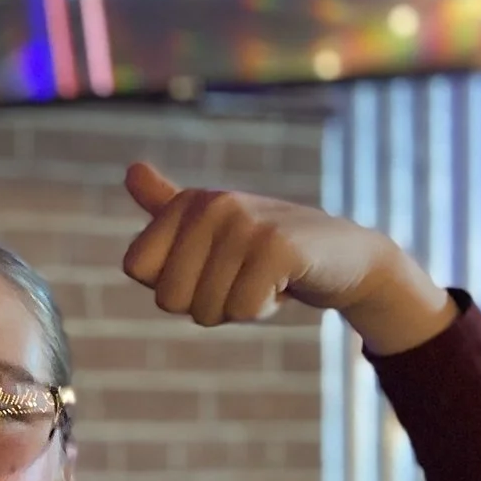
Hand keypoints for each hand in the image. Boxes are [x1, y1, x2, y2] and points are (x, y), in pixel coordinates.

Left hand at [122, 162, 453, 351]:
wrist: (347, 257)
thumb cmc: (268, 250)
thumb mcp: (214, 228)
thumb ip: (169, 205)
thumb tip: (132, 170)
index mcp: (188, 201)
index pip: (136, 268)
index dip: (172, 283)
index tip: (208, 266)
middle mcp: (213, 204)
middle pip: (168, 297)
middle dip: (204, 303)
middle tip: (241, 276)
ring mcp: (246, 223)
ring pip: (204, 310)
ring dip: (235, 308)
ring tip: (265, 278)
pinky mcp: (278, 248)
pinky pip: (242, 310)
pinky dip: (263, 310)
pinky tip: (285, 284)